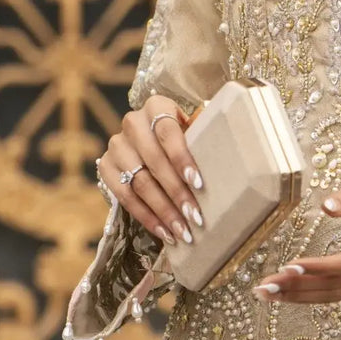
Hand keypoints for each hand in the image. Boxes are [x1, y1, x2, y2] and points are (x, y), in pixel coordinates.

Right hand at [97, 94, 205, 248]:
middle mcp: (133, 123)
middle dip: (177, 192)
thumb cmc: (185, 139)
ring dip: (163, 210)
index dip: (182, 158)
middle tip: (195, 217)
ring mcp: (116, 145)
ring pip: (139, 182)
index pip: (168, 131)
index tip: (198, 183)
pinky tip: (165, 233)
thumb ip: (206, 141)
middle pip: (154, 160)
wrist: (150, 143)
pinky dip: (147, 217)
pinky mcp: (105, 167)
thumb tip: (235, 164)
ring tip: (183, 232)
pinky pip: (124, 197)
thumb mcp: (195, 132)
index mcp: (156, 106)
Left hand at [253, 171, 340, 303]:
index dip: (320, 267)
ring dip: (298, 295)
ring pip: (332, 294)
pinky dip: (306, 295)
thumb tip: (327, 206)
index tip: (290, 265)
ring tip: (267, 292)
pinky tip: (283, 293)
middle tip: (266, 285)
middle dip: (300, 285)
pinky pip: (332, 293)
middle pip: (336, 282)